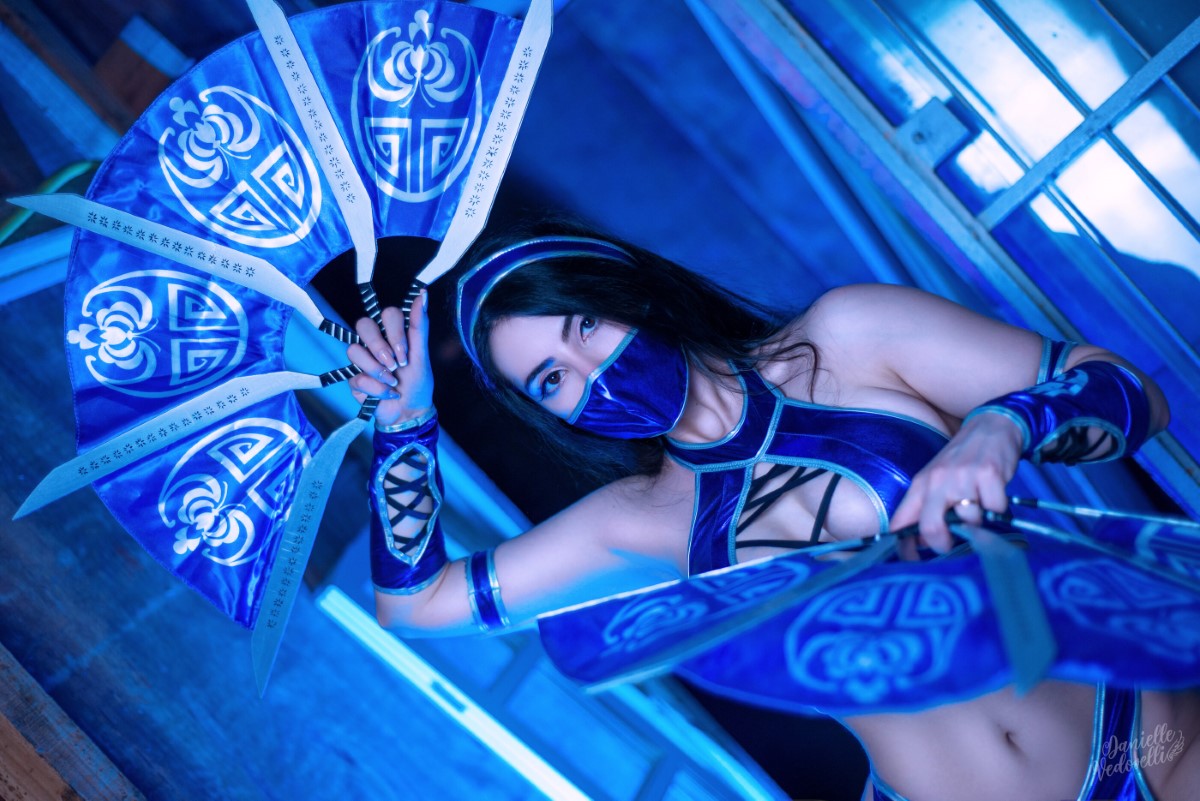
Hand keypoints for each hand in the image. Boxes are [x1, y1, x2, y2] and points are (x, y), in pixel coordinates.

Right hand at [346, 292, 433, 428]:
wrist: (410, 412)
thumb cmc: (417, 383)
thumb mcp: (422, 356)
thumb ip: (419, 326)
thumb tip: (423, 294)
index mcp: (392, 333)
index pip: (387, 313)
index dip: (394, 331)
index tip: (405, 351)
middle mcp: (375, 342)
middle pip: (363, 324)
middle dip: (381, 347)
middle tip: (395, 364)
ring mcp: (362, 359)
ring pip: (354, 350)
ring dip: (377, 370)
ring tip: (392, 381)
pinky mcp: (353, 378)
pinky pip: (357, 377)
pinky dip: (377, 388)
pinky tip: (386, 393)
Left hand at [889, 411, 1022, 554]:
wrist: (990, 428)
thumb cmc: (960, 461)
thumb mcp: (935, 481)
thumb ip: (925, 509)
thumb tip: (919, 543)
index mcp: (921, 485)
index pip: (902, 521)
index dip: (904, 547)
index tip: (912, 561)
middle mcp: (938, 481)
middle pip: (931, 526)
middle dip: (942, 543)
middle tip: (950, 544)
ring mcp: (964, 477)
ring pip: (969, 520)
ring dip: (978, 522)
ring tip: (979, 507)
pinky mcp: (989, 475)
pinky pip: (994, 509)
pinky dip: (998, 509)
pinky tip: (994, 495)